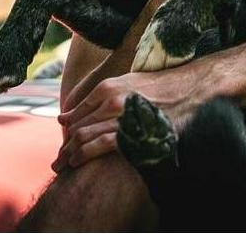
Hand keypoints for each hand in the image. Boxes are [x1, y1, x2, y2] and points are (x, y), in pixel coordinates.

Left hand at [53, 69, 198, 171]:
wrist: (187, 91)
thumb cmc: (159, 87)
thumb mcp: (128, 82)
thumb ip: (102, 96)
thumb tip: (70, 115)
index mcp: (109, 87)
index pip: (77, 111)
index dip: (68, 127)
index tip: (65, 138)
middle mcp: (111, 101)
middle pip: (78, 126)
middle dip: (65, 144)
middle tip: (58, 157)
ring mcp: (120, 116)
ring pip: (83, 136)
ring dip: (70, 152)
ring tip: (64, 163)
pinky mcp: (129, 132)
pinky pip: (99, 145)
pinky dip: (84, 154)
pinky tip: (78, 162)